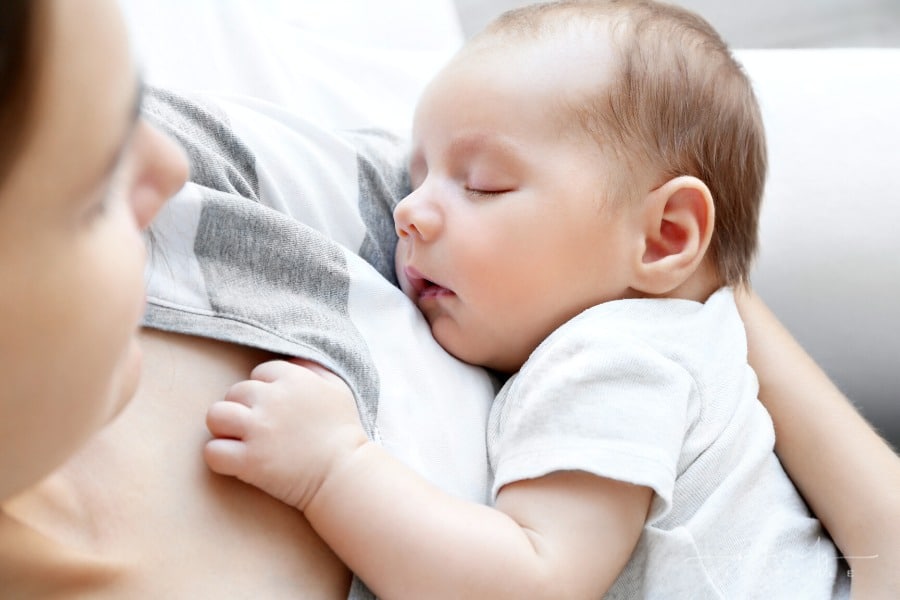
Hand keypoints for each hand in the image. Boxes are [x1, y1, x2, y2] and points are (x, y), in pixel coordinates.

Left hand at [204, 358, 366, 510]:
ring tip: (239, 440)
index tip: (275, 409)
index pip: (259, 373)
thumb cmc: (344, 432)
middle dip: (244, 409)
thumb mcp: (337, 388)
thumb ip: (313, 369)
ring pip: (216, 416)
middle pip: (234, 392)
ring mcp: (258, 429)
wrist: (345, 474)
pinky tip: (236, 461)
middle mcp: (271, 399)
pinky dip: (220, 457)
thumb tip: (291, 362)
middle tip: (259, 428)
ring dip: (224, 428)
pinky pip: (212, 451)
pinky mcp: (249, 460)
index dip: (265, 391)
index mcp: (293, 378)